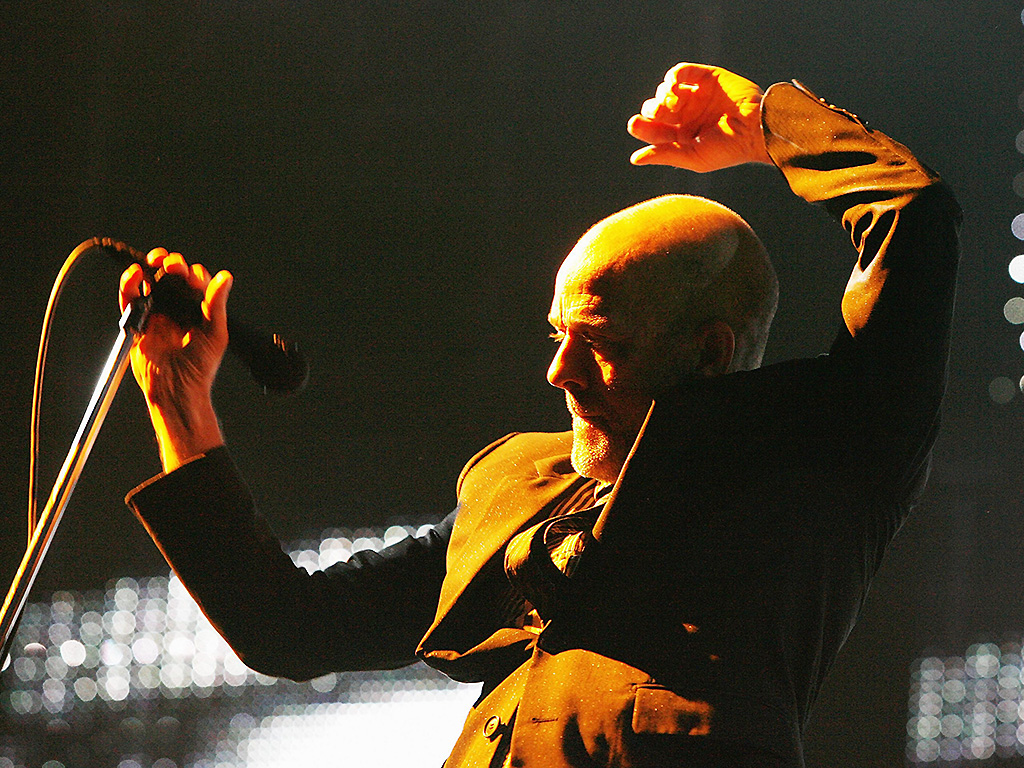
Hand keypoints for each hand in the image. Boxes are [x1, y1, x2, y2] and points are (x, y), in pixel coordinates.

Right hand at [119, 248, 232, 469]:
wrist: (177, 389)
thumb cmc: (200, 367)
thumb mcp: (215, 333)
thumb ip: (216, 304)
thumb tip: (225, 277)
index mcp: (198, 310)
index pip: (195, 282)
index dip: (193, 274)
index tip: (193, 276)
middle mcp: (177, 309)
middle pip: (171, 277)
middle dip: (172, 265)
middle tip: (172, 264)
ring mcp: (156, 314)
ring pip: (150, 282)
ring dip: (150, 267)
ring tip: (154, 261)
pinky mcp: (137, 322)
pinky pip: (130, 299)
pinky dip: (129, 284)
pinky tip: (135, 275)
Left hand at [627, 63, 771, 171]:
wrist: (757, 128)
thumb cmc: (728, 149)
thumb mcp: (693, 156)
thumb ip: (664, 154)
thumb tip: (635, 159)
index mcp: (681, 136)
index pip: (654, 130)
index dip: (641, 127)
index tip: (634, 124)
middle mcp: (686, 115)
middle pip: (656, 108)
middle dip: (652, 110)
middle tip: (660, 113)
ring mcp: (696, 95)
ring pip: (666, 89)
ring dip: (663, 94)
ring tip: (673, 103)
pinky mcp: (706, 78)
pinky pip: (682, 72)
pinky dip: (673, 77)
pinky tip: (674, 87)